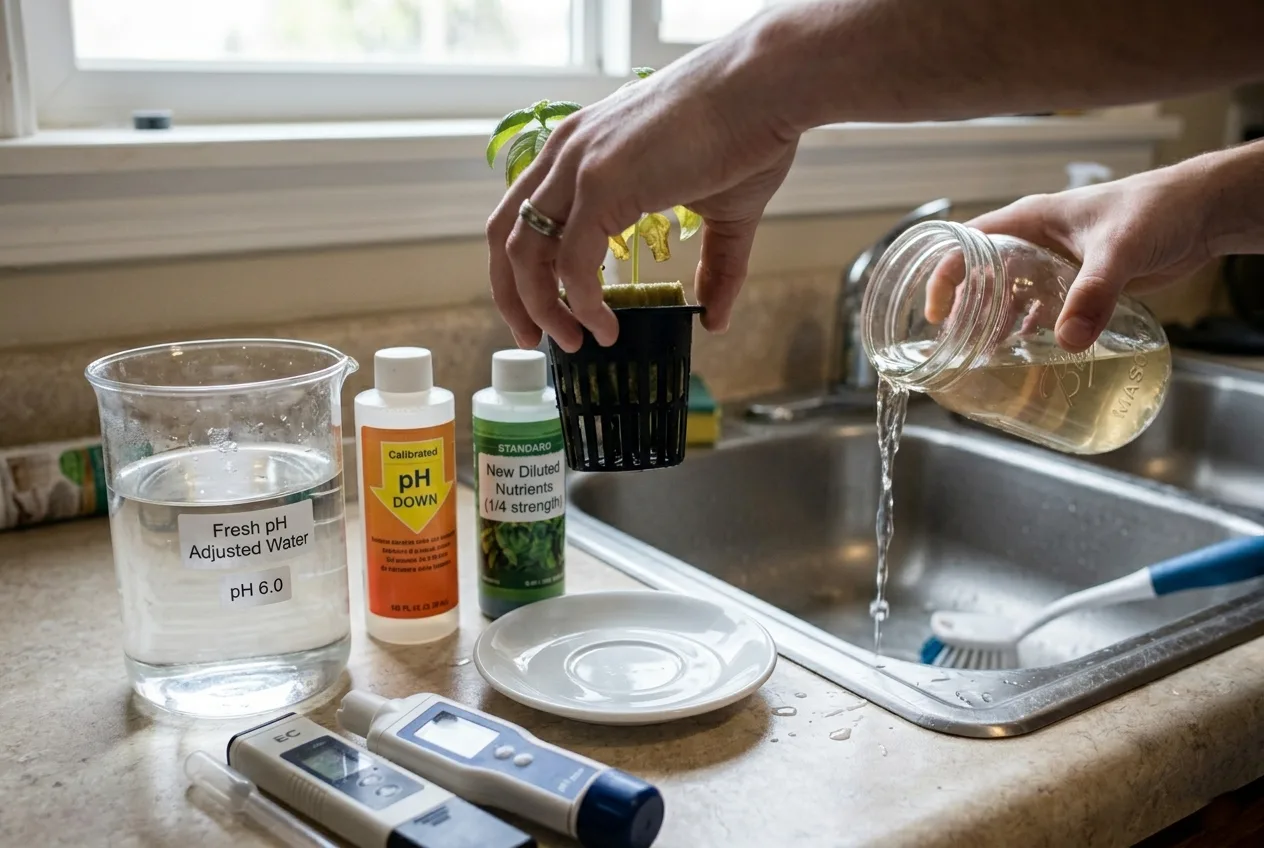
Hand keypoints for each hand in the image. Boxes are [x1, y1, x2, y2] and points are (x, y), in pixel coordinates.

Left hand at [485, 33, 799, 352]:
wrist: (769, 84)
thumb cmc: (749, 129)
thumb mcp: (723, 210)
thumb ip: (714, 265)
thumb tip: (715, 320)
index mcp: (582, 148)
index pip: (523, 214)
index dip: (521, 270)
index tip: (542, 313)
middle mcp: (567, 152)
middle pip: (505, 235)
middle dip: (512, 297)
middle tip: (535, 340)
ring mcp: (580, 165)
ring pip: (525, 252)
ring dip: (542, 308)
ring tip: (574, 342)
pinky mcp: (603, 182)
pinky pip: (571, 261)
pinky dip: (582, 302)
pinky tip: (605, 325)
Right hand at [959, 163, 1216, 352]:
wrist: (1202, 212)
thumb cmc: (1158, 208)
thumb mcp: (1119, 250)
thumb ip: (1094, 293)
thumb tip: (1069, 341)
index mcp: (1029, 220)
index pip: (966, 244)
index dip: (943, 277)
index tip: (935, 313)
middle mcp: (1035, 241)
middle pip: (983, 276)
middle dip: (966, 311)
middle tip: (957, 347)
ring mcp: (1056, 263)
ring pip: (1011, 295)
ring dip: (997, 325)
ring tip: (985, 357)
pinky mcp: (1078, 282)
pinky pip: (1042, 308)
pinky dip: (1032, 329)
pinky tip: (1028, 352)